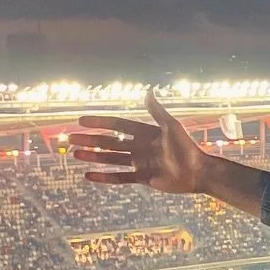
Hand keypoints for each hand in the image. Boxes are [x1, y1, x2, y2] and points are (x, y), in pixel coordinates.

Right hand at [69, 89, 213, 193]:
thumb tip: (148, 91)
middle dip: (91, 140)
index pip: (118, 125)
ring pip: (111, 158)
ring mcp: (140, 163)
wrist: (198, 172)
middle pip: (110, 142)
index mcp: (146, 132)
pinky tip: (88, 175)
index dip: (100, 122)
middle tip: (71, 137)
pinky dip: (104, 177)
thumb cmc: (187, 148)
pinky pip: (120, 178)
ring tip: (75, 153)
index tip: (82, 120)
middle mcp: (140, 146)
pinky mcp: (142, 178)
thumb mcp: (172, 127)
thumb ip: (157, 112)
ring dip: (93, 156)